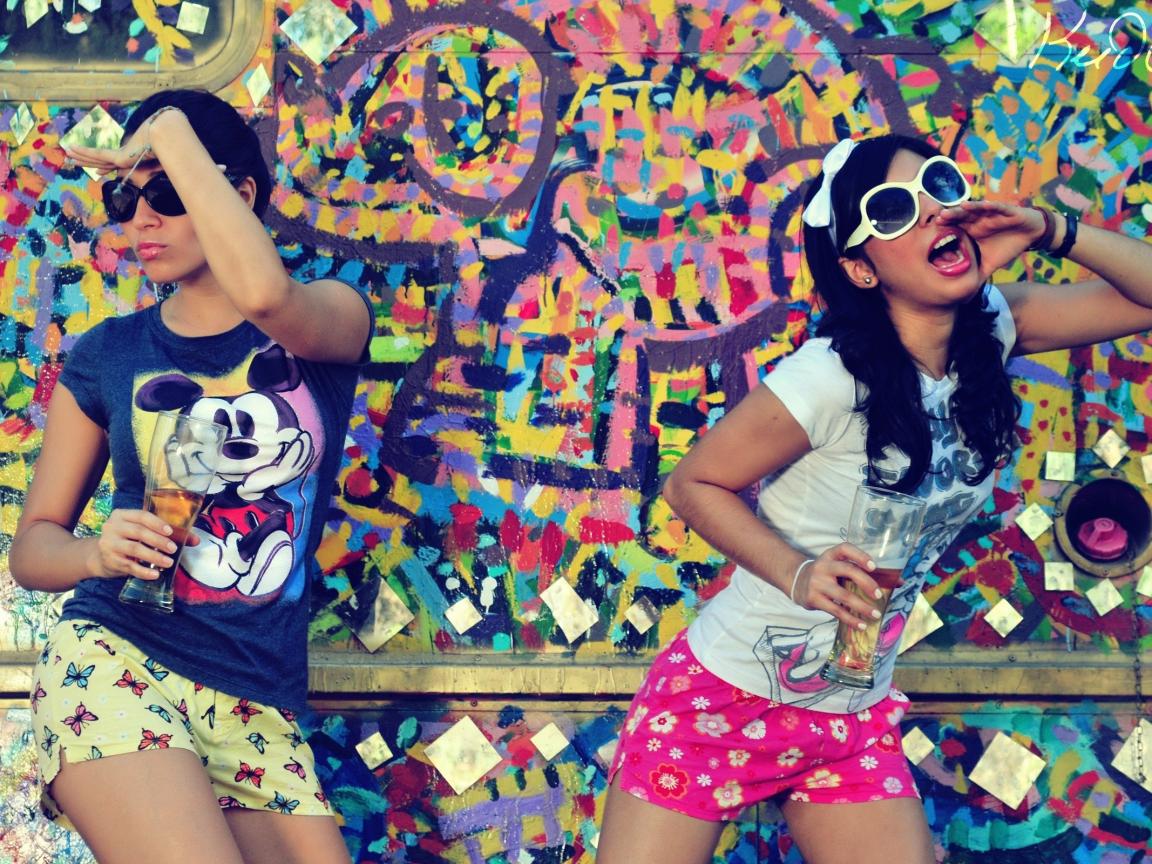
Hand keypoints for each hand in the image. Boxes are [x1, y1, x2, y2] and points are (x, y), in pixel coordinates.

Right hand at [63, 106, 183, 175]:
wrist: (167, 136)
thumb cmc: (165, 134)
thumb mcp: (157, 133)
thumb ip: (156, 133)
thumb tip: (162, 122)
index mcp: (134, 154)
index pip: (115, 160)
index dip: (106, 165)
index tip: (99, 170)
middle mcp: (127, 159)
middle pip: (103, 161)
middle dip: (88, 162)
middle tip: (74, 162)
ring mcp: (123, 160)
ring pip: (97, 159)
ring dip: (82, 156)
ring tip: (68, 155)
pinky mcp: (121, 158)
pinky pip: (98, 154)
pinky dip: (85, 151)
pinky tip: (73, 148)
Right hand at [87, 508, 183, 579]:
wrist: (99, 556)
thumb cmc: (128, 539)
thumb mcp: (141, 531)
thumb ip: (167, 534)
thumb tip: (196, 540)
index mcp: (122, 515)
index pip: (141, 516)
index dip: (156, 523)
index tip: (170, 532)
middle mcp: (112, 527)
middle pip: (139, 532)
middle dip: (158, 541)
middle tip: (173, 549)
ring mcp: (109, 544)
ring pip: (134, 550)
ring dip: (154, 556)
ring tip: (168, 562)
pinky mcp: (110, 561)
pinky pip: (129, 567)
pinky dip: (143, 571)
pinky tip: (155, 574)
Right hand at [791, 543, 887, 628]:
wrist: (796, 581)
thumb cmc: (827, 574)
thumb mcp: (838, 566)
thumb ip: (862, 571)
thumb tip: (900, 582)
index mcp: (831, 555)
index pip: (845, 549)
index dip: (860, 556)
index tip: (873, 566)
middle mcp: (823, 566)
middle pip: (847, 570)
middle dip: (866, 582)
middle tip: (878, 595)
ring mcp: (817, 583)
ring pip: (843, 595)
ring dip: (862, 606)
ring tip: (876, 614)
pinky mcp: (814, 599)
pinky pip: (836, 611)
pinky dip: (851, 619)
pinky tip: (862, 625)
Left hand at [937, 200, 1046, 277]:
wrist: (1030, 235)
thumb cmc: (1007, 246)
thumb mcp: (990, 263)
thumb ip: (977, 275)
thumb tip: (966, 295)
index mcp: (972, 230)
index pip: (955, 228)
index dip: (944, 229)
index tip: (930, 233)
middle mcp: (979, 220)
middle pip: (961, 216)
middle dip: (951, 216)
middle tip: (938, 218)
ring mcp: (991, 214)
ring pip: (976, 209)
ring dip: (967, 209)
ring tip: (956, 209)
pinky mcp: (1007, 211)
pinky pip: (997, 207)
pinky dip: (990, 206)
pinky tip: (982, 204)